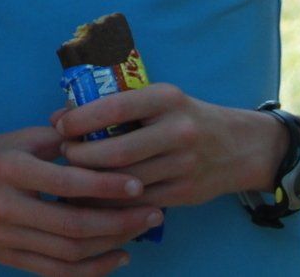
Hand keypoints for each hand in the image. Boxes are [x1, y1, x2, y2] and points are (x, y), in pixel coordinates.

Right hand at [0, 128, 159, 275]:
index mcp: (10, 169)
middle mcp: (7, 207)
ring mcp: (6, 239)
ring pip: (69, 253)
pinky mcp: (7, 259)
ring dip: (110, 246)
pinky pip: (56, 272)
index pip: (67, 183)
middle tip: (153, 212)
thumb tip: (101, 134)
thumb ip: (54, 141)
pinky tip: (116, 258)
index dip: (107, 187)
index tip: (139, 184)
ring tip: (140, 233)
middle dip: (119, 222)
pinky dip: (90, 270)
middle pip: (74, 225)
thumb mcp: (11, 140)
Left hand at [54, 83, 282, 208]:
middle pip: (118, 151)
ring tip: (74, 175)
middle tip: (64, 154)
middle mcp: (178, 131)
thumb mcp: (160, 99)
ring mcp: (184, 165)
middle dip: (82, 155)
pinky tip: (95, 194)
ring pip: (126, 181)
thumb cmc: (185, 117)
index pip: (116, 107)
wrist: (239, 146)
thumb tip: (60, 116)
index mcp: (167, 99)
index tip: (60, 125)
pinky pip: (138, 201)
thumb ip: (118, 106)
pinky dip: (112, 199)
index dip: (82, 119)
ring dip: (93, 181)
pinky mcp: (185, 193)